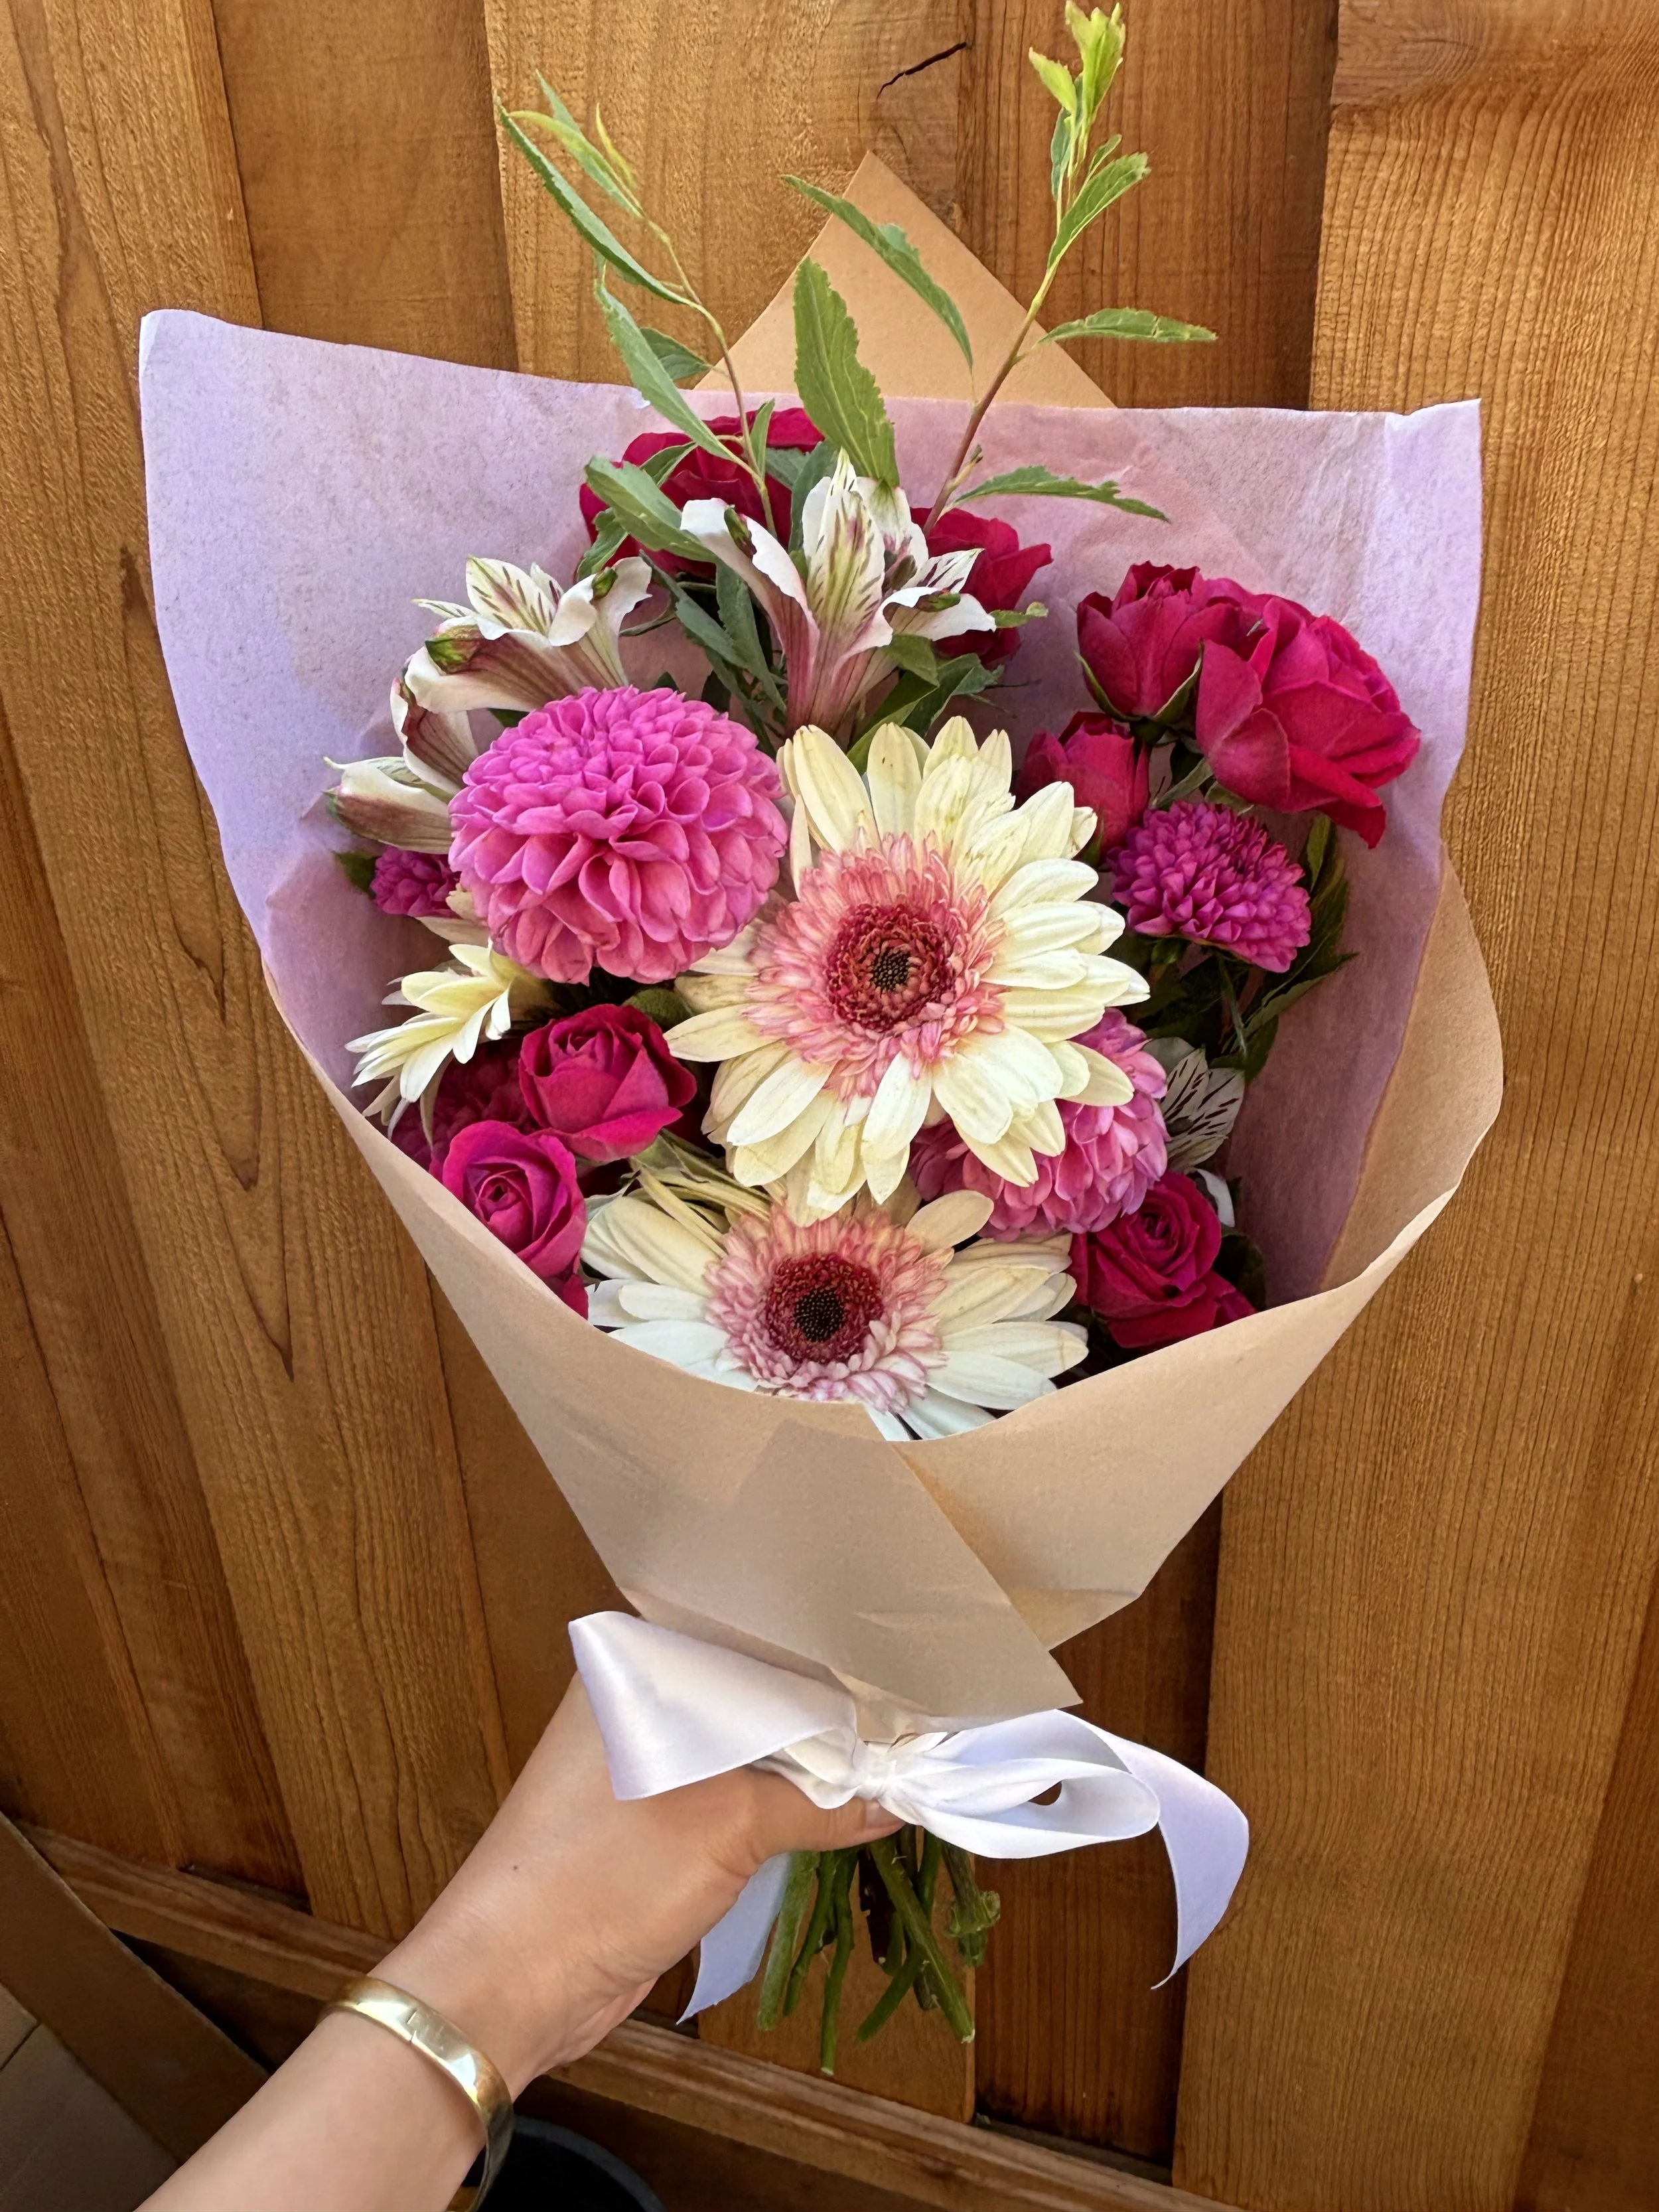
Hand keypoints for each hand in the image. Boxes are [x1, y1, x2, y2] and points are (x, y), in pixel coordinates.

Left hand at [376, 1675, 897, 2091]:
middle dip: (822, 1716)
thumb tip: (895, 1799)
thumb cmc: (605, 1877)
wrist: (514, 1982)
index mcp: (637, 1666)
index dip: (824, 1657)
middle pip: (751, 1694)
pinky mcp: (647, 1819)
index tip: (897, 1669)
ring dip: (802, 1766)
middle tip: (907, 1719)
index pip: (750, 1637)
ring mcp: (640, 1761)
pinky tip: (832, 1808)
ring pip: (742, 1748)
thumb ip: (818, 1805)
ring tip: (886, 1760)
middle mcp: (636, 1700)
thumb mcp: (730, 1829)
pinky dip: (774, 1803)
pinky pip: (727, 1793)